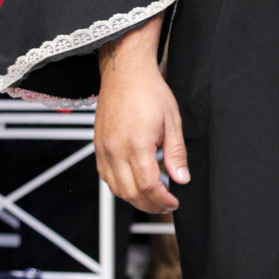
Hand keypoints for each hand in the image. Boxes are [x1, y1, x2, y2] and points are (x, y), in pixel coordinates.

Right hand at [97, 19, 186, 214]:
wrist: (124, 72)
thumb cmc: (150, 91)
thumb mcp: (172, 120)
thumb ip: (176, 153)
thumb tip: (181, 179)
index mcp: (137, 144)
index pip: (149, 186)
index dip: (162, 200)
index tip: (174, 203)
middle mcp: (116, 150)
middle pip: (130, 193)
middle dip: (150, 205)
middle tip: (166, 206)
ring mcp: (103, 149)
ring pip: (115, 188)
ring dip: (134, 199)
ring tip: (152, 199)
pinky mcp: (97, 146)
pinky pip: (105, 176)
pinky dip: (119, 187)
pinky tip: (133, 185)